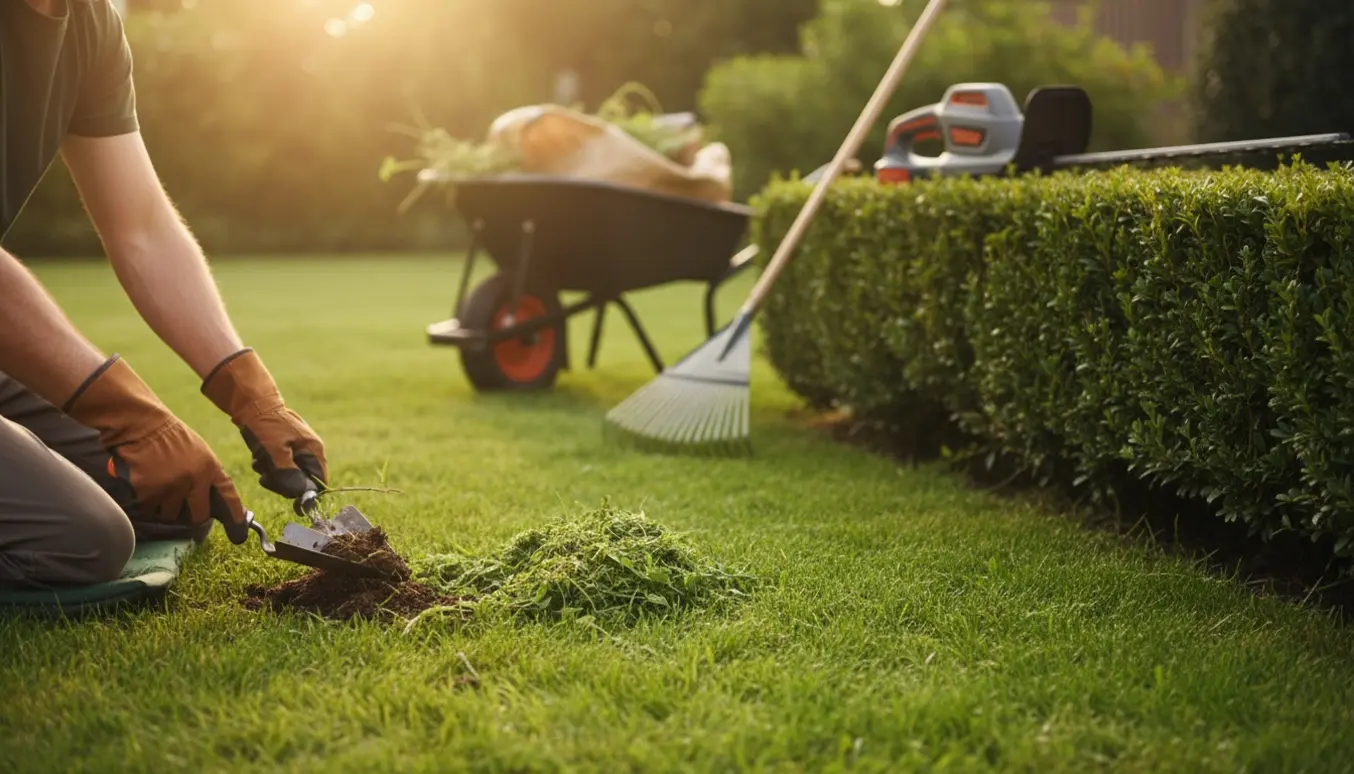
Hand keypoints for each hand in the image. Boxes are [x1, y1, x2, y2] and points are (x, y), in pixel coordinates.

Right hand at [62, 356, 249, 542]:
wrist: (141, 424)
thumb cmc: (169, 437)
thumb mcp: (199, 452)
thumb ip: (206, 475)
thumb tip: (212, 502)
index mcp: (210, 468)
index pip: (228, 496)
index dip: (234, 515)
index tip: (239, 533)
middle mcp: (193, 480)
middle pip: (198, 516)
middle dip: (191, 516)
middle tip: (182, 507)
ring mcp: (170, 487)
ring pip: (169, 514)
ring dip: (164, 506)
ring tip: (158, 483)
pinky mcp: (147, 492)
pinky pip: (148, 508)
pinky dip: (145, 500)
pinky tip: (144, 482)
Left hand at [201, 349, 327, 498]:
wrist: (251, 403)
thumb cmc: (265, 426)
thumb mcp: (275, 452)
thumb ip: (289, 475)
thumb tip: (301, 495)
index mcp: (314, 449)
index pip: (319, 481)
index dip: (306, 492)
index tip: (291, 499)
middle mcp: (309, 450)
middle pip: (303, 480)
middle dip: (283, 482)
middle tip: (267, 476)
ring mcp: (296, 449)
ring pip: (288, 475)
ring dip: (272, 474)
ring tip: (261, 462)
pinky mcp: (284, 449)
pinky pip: (279, 467)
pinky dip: (268, 466)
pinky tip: (259, 457)